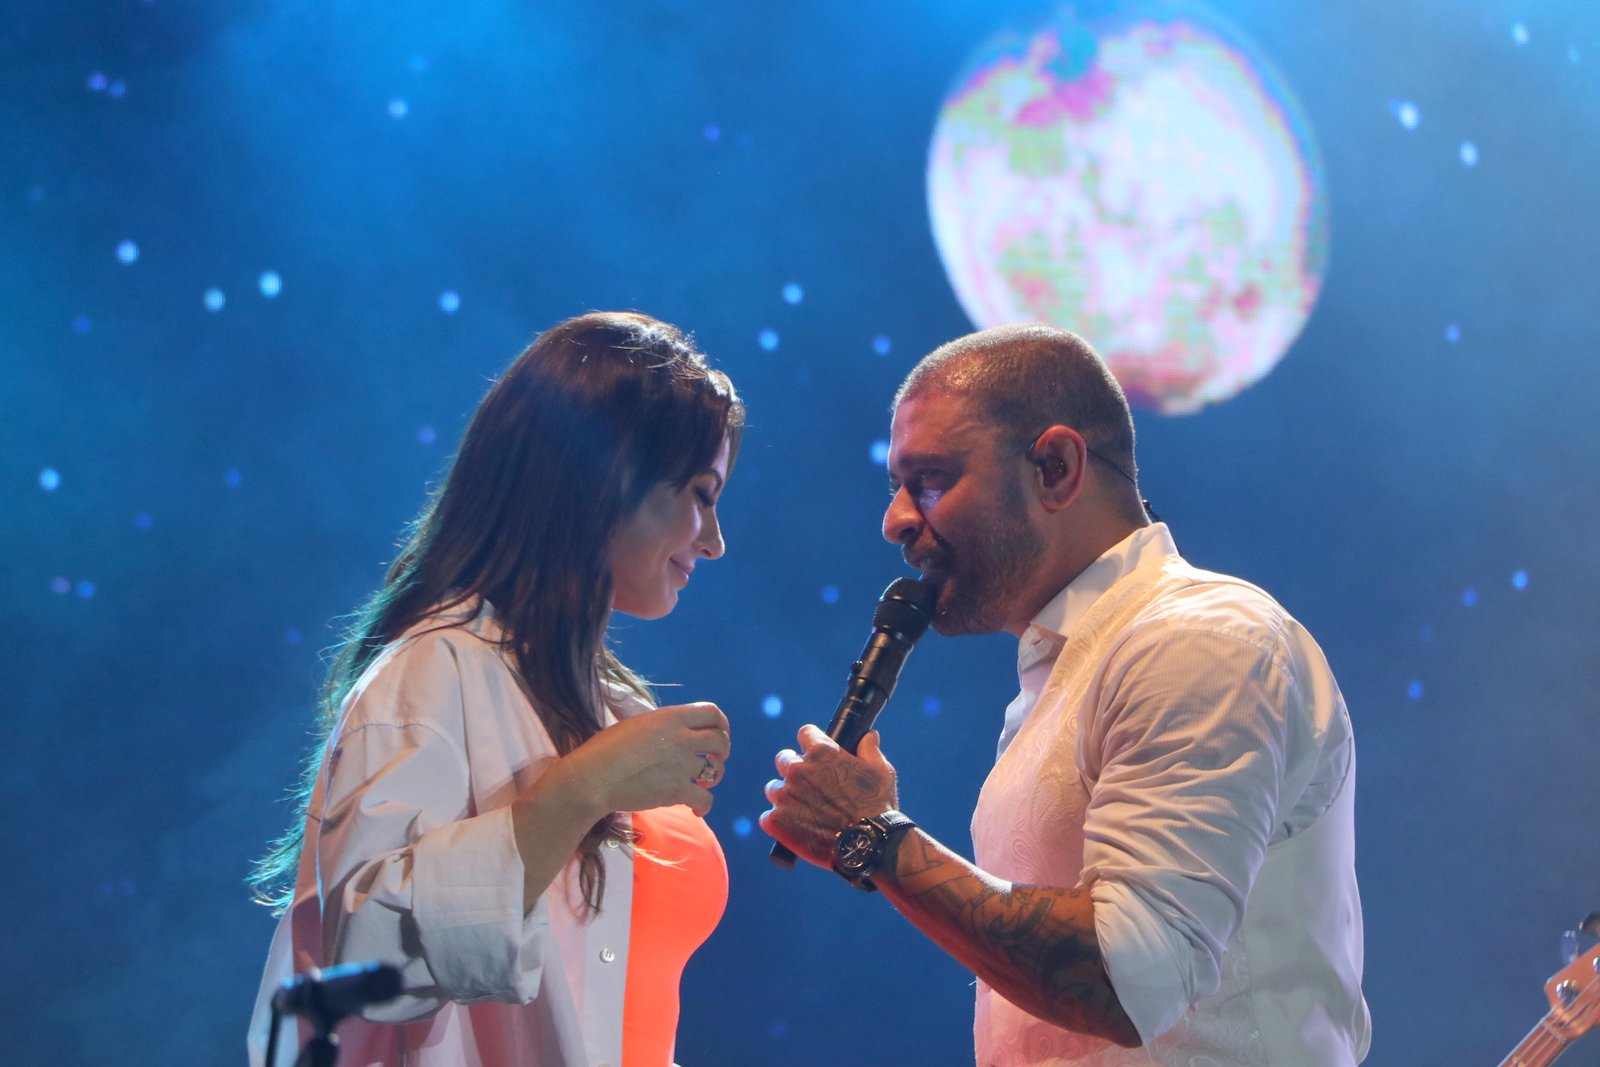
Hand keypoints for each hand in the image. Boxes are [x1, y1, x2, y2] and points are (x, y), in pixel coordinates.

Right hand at [558, 701, 730, 818]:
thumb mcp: (637, 724)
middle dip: (722, 750)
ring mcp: (681, 766)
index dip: (721, 723)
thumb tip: (676, 730)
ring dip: (714, 777)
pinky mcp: (676, 792)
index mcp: (671, 717)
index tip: (718, 732)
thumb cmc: (606, 749)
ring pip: (716, 771)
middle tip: (715, 758)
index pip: (712, 712)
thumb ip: (663, 726)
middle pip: (720, 741)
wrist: (593, 778)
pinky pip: (705, 799)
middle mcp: (682, 738)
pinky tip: (697, 809)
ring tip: (704, 782)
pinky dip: (704, 805)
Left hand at [758, 725, 898, 867]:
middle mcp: (798, 769)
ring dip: (785, 796)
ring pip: (774, 788)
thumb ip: (869, 749)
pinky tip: (795, 828)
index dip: (812, 743)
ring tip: (802, 811)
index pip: (805, 734)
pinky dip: (779, 823)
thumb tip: (869, 736)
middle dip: (795, 769)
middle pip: (784, 759)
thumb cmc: (878, 807)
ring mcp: (785, 795)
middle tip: (809, 787)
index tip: (816, 755)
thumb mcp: (882, 771)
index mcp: (821, 752)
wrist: (869, 845)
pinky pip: (768, 817)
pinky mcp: (776, 821)